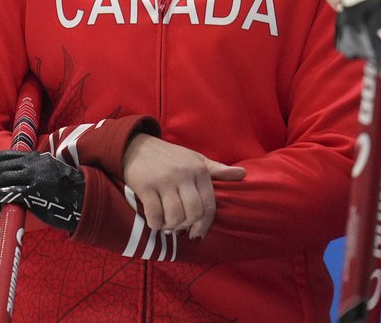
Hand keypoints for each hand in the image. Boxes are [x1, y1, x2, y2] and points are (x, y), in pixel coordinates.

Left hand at [0, 150, 83, 231]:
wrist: (86, 199)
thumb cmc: (65, 192)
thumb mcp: (46, 178)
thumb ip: (26, 179)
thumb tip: (2, 191)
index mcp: (35, 157)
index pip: (2, 156)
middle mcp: (33, 162)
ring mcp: (34, 175)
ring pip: (1, 180)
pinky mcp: (35, 190)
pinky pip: (8, 194)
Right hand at [121, 135, 246, 239]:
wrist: (136, 146)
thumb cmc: (170, 156)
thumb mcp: (196, 159)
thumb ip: (217, 170)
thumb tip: (243, 174)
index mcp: (199, 170)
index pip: (209, 204)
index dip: (204, 224)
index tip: (197, 234)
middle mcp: (184, 175)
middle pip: (193, 213)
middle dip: (186, 225)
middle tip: (178, 225)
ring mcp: (165, 180)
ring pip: (175, 216)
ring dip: (171, 226)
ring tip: (167, 223)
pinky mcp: (146, 186)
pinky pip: (155, 215)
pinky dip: (156, 224)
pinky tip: (155, 221)